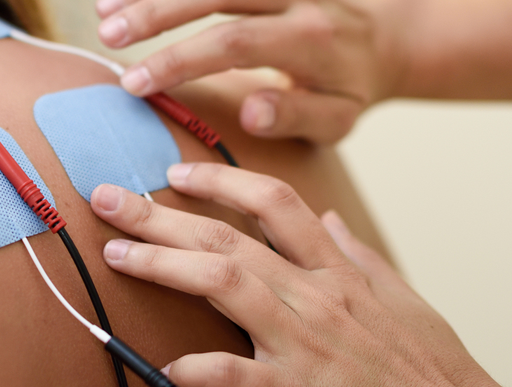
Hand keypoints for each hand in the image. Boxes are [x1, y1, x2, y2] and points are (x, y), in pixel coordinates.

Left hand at [90, 164, 497, 386]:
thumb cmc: (427, 365)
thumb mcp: (402, 300)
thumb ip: (359, 255)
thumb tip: (327, 218)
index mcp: (337, 270)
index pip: (273, 203)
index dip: (219, 181)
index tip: (174, 172)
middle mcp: (315, 295)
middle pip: (227, 236)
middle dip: (162, 214)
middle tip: (111, 199)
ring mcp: (305, 341)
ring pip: (224, 282)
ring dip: (164, 265)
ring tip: (118, 255)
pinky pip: (236, 374)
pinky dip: (198, 369)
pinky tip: (166, 366)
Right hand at [95, 0, 401, 143]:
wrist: (381, 32)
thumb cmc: (347, 85)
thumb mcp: (336, 119)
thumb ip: (295, 118)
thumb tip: (250, 110)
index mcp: (309, 38)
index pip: (233, 42)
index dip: (177, 60)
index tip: (133, 83)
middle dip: (152, 11)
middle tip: (106, 36)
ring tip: (106, 8)